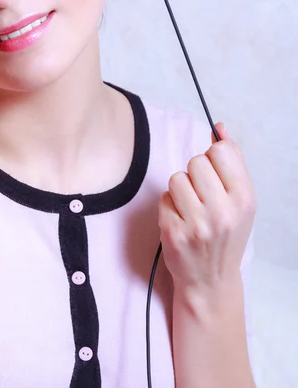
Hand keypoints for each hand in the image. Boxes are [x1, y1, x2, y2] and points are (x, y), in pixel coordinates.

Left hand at [158, 122, 255, 291]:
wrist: (211, 280)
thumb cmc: (226, 233)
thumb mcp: (240, 199)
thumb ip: (232, 160)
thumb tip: (219, 127)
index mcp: (244, 198)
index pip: (220, 151)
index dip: (212, 159)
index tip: (214, 176)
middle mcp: (223, 211)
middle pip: (196, 161)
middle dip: (195, 175)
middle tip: (201, 196)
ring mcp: (197, 224)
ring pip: (176, 178)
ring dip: (180, 190)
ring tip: (190, 208)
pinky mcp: (174, 233)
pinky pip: (163, 198)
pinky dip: (168, 206)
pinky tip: (179, 221)